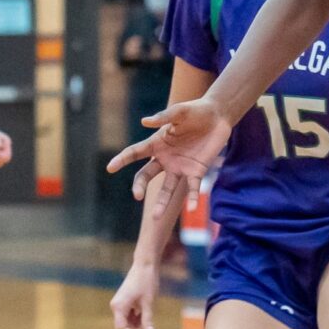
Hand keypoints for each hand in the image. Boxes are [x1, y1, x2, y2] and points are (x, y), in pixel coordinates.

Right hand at [106, 97, 232, 208]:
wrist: (218, 116)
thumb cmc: (195, 111)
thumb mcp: (179, 112)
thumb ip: (163, 117)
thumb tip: (144, 122)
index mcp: (156, 143)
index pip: (135, 153)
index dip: (122, 159)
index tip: (110, 168)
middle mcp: (165, 158)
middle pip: (147, 175)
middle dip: (140, 186)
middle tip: (137, 195)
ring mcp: (180, 167)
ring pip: (167, 188)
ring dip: (162, 202)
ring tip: (156, 217)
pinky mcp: (196, 172)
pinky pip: (193, 188)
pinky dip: (193, 198)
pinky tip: (192, 209)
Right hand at [110, 262, 159, 328]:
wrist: (145, 264)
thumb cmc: (147, 282)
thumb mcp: (148, 303)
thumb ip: (147, 320)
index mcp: (118, 306)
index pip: (121, 328)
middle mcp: (116, 306)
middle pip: (123, 326)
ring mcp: (119, 303)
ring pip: (126, 321)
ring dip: (136, 327)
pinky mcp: (124, 301)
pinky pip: (128, 315)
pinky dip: (136, 320)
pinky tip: (146, 322)